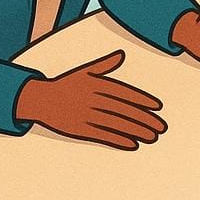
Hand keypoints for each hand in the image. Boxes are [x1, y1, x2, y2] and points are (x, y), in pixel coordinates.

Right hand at [15, 50, 165, 149]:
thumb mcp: (84, 71)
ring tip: (153, 137)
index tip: (158, 107)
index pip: (125, 93)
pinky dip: (118, 140)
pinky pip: (102, 136)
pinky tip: (133, 144)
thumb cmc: (65, 84)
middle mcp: (93, 99)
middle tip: (161, 127)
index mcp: (97, 84)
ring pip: (116, 125)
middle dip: (145, 119)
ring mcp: (86, 115)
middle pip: (124, 111)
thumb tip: (121, 55)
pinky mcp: (79, 129)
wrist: (38, 99)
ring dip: (136, 132)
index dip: (143, 100)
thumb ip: (104, 64)